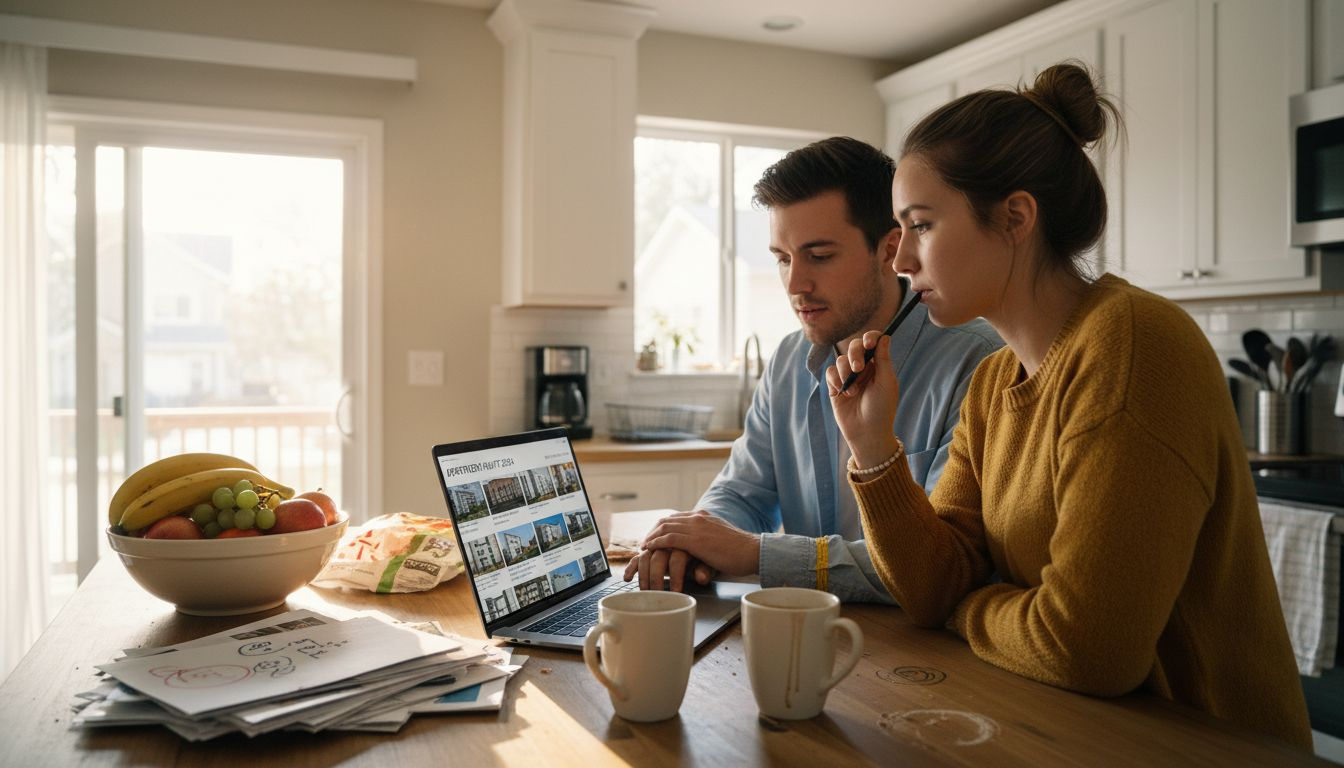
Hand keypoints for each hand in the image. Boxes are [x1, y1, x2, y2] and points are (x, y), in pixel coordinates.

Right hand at [621, 547, 715, 591]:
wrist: (707, 546)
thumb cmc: (710, 558)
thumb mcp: (713, 564)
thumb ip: (706, 569)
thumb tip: (701, 577)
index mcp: (688, 542)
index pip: (677, 558)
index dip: (676, 576)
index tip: (676, 592)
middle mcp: (671, 541)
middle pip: (658, 556)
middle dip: (656, 577)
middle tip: (656, 593)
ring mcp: (660, 546)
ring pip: (646, 555)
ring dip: (643, 574)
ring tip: (644, 590)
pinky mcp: (652, 551)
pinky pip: (639, 557)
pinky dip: (632, 566)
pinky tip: (627, 578)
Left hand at [629, 510, 760, 584]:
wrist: (752, 551)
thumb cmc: (740, 551)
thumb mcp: (720, 539)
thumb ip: (708, 539)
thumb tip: (699, 549)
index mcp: (704, 516)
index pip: (676, 517)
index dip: (662, 526)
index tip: (654, 536)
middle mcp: (698, 518)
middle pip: (667, 520)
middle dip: (653, 531)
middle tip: (645, 542)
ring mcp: (696, 527)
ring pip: (665, 527)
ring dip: (651, 537)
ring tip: (644, 547)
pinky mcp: (695, 540)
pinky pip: (669, 539)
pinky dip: (656, 543)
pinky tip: (649, 548)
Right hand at [824, 332, 901, 468]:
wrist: (867, 432)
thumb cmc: (881, 408)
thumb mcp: (886, 382)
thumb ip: (883, 358)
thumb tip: (884, 336)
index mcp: (878, 365)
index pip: (873, 342)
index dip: (869, 338)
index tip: (868, 343)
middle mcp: (863, 368)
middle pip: (854, 346)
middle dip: (855, 354)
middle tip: (858, 368)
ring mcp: (848, 376)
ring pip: (840, 360)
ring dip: (845, 372)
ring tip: (852, 390)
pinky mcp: (835, 386)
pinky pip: (830, 372)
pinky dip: (835, 380)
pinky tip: (842, 391)